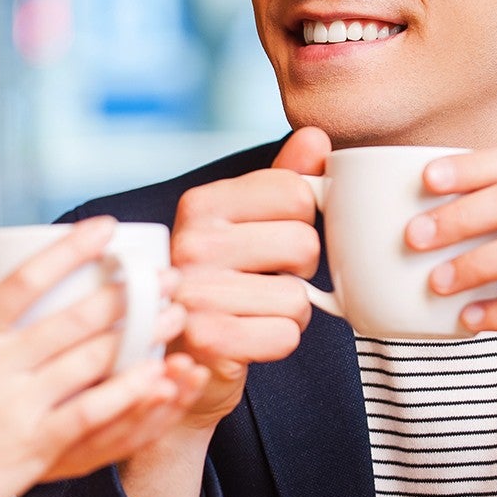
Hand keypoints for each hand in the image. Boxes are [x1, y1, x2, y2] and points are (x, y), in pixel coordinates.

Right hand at [0, 217, 199, 496]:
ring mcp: (15, 402)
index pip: (25, 277)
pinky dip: (128, 391)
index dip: (70, 249)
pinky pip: (92, 411)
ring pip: (92, 357)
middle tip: (164, 277)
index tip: (106, 228)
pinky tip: (158, 376)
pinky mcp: (32, 445)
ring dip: (140, 334)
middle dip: (128, 292)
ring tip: (173, 319)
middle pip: (74, 314)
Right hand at [168, 128, 329, 429]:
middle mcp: (191, 242)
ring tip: (254, 312)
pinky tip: (250, 339)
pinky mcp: (207, 339)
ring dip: (290, 312)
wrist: (181, 357)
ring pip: (299, 297)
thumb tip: (316, 138)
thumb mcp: (247, 225)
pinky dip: (279, 342)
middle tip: (264, 281)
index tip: (273, 240)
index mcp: (201, 204)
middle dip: (299, 270)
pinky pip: (286, 335)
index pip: (295, 192)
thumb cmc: (222, 284)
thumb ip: (283, 180)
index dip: (301, 221)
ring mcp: (195, 292)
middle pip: (304, 243)